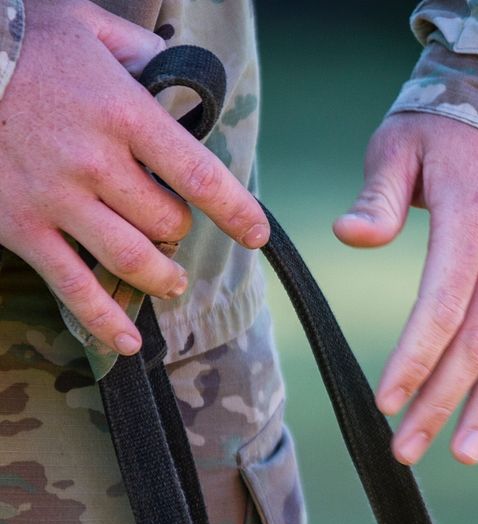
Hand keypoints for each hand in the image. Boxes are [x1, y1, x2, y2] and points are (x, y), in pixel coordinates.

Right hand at [0, 0, 268, 354]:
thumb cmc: (21, 40)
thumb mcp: (89, 27)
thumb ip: (139, 51)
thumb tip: (171, 69)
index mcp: (124, 114)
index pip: (199, 174)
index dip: (236, 211)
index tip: (257, 235)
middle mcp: (96, 161)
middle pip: (167, 221)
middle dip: (180, 231)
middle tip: (174, 227)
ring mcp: (56, 198)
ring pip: (131, 258)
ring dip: (161, 276)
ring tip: (171, 280)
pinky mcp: (19, 226)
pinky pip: (71, 284)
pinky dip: (103, 318)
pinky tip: (126, 341)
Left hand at [334, 113, 477, 465]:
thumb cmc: (452, 125)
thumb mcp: (402, 143)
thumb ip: (379, 195)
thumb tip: (349, 236)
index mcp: (473, 220)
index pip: (443, 306)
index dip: (415, 359)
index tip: (385, 403)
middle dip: (441, 401)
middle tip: (406, 449)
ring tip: (458, 452)